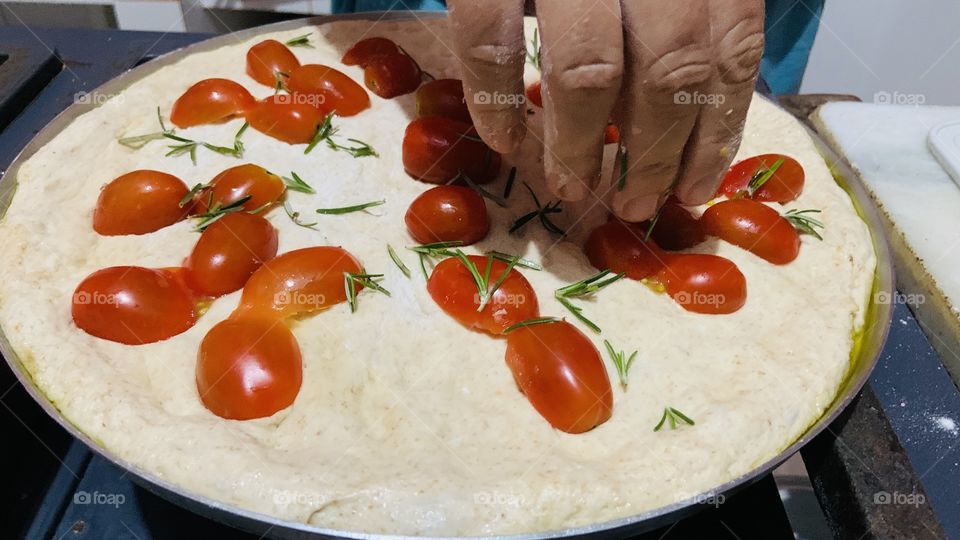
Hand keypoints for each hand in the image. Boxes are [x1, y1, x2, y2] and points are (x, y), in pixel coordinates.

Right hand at [447, 0, 764, 221]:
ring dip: (581, 146)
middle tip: (638, 204)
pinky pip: (491, 42)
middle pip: (667, 70)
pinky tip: (504, 144)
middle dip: (655, 153)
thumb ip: (699, 0)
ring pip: (586, 70)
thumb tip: (702, 93)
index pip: (729, 46)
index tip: (697, 186)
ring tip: (575, 189)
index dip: (718, 127)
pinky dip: (496, 102)